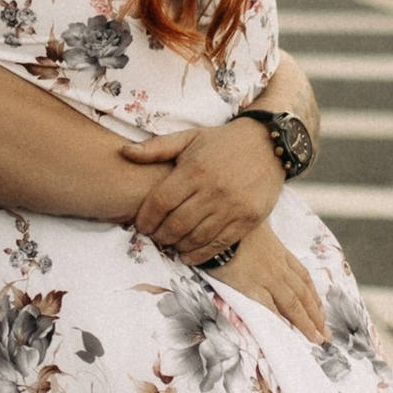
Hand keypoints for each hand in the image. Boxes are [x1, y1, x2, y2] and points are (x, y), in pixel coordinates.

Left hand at [122, 114, 283, 258]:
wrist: (268, 144)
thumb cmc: (223, 141)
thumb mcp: (189, 137)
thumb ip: (156, 148)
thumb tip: (123, 153)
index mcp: (194, 169)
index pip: (160, 202)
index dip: (146, 218)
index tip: (141, 225)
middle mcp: (213, 189)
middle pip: (176, 224)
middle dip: (160, 235)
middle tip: (155, 236)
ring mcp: (232, 206)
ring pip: (196, 237)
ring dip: (178, 246)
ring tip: (171, 244)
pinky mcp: (248, 219)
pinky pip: (219, 244)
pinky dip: (200, 254)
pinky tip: (188, 254)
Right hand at [217, 219, 325, 340]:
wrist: (217, 223)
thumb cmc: (233, 225)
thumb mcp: (256, 226)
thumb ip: (263, 236)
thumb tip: (264, 236)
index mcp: (280, 252)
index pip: (304, 278)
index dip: (314, 296)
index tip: (321, 311)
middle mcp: (279, 266)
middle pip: (303, 294)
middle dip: (316, 315)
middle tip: (325, 334)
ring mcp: (266, 276)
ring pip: (292, 303)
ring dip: (306, 322)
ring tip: (315, 338)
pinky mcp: (250, 285)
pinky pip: (269, 305)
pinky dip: (280, 319)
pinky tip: (287, 332)